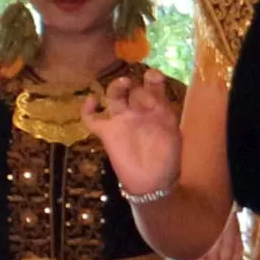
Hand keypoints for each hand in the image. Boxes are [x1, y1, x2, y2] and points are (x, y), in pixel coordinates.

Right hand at [84, 71, 181, 199]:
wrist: (152, 183)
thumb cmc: (168, 158)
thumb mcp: (172, 132)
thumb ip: (164, 112)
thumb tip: (154, 97)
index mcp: (156, 110)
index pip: (153, 86)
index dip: (152, 79)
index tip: (152, 77)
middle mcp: (138, 111)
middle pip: (133, 89)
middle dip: (136, 86)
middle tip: (140, 90)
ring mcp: (122, 121)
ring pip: (114, 96)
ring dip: (116, 87)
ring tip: (123, 84)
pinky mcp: (107, 133)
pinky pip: (92, 119)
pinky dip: (87, 110)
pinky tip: (91, 102)